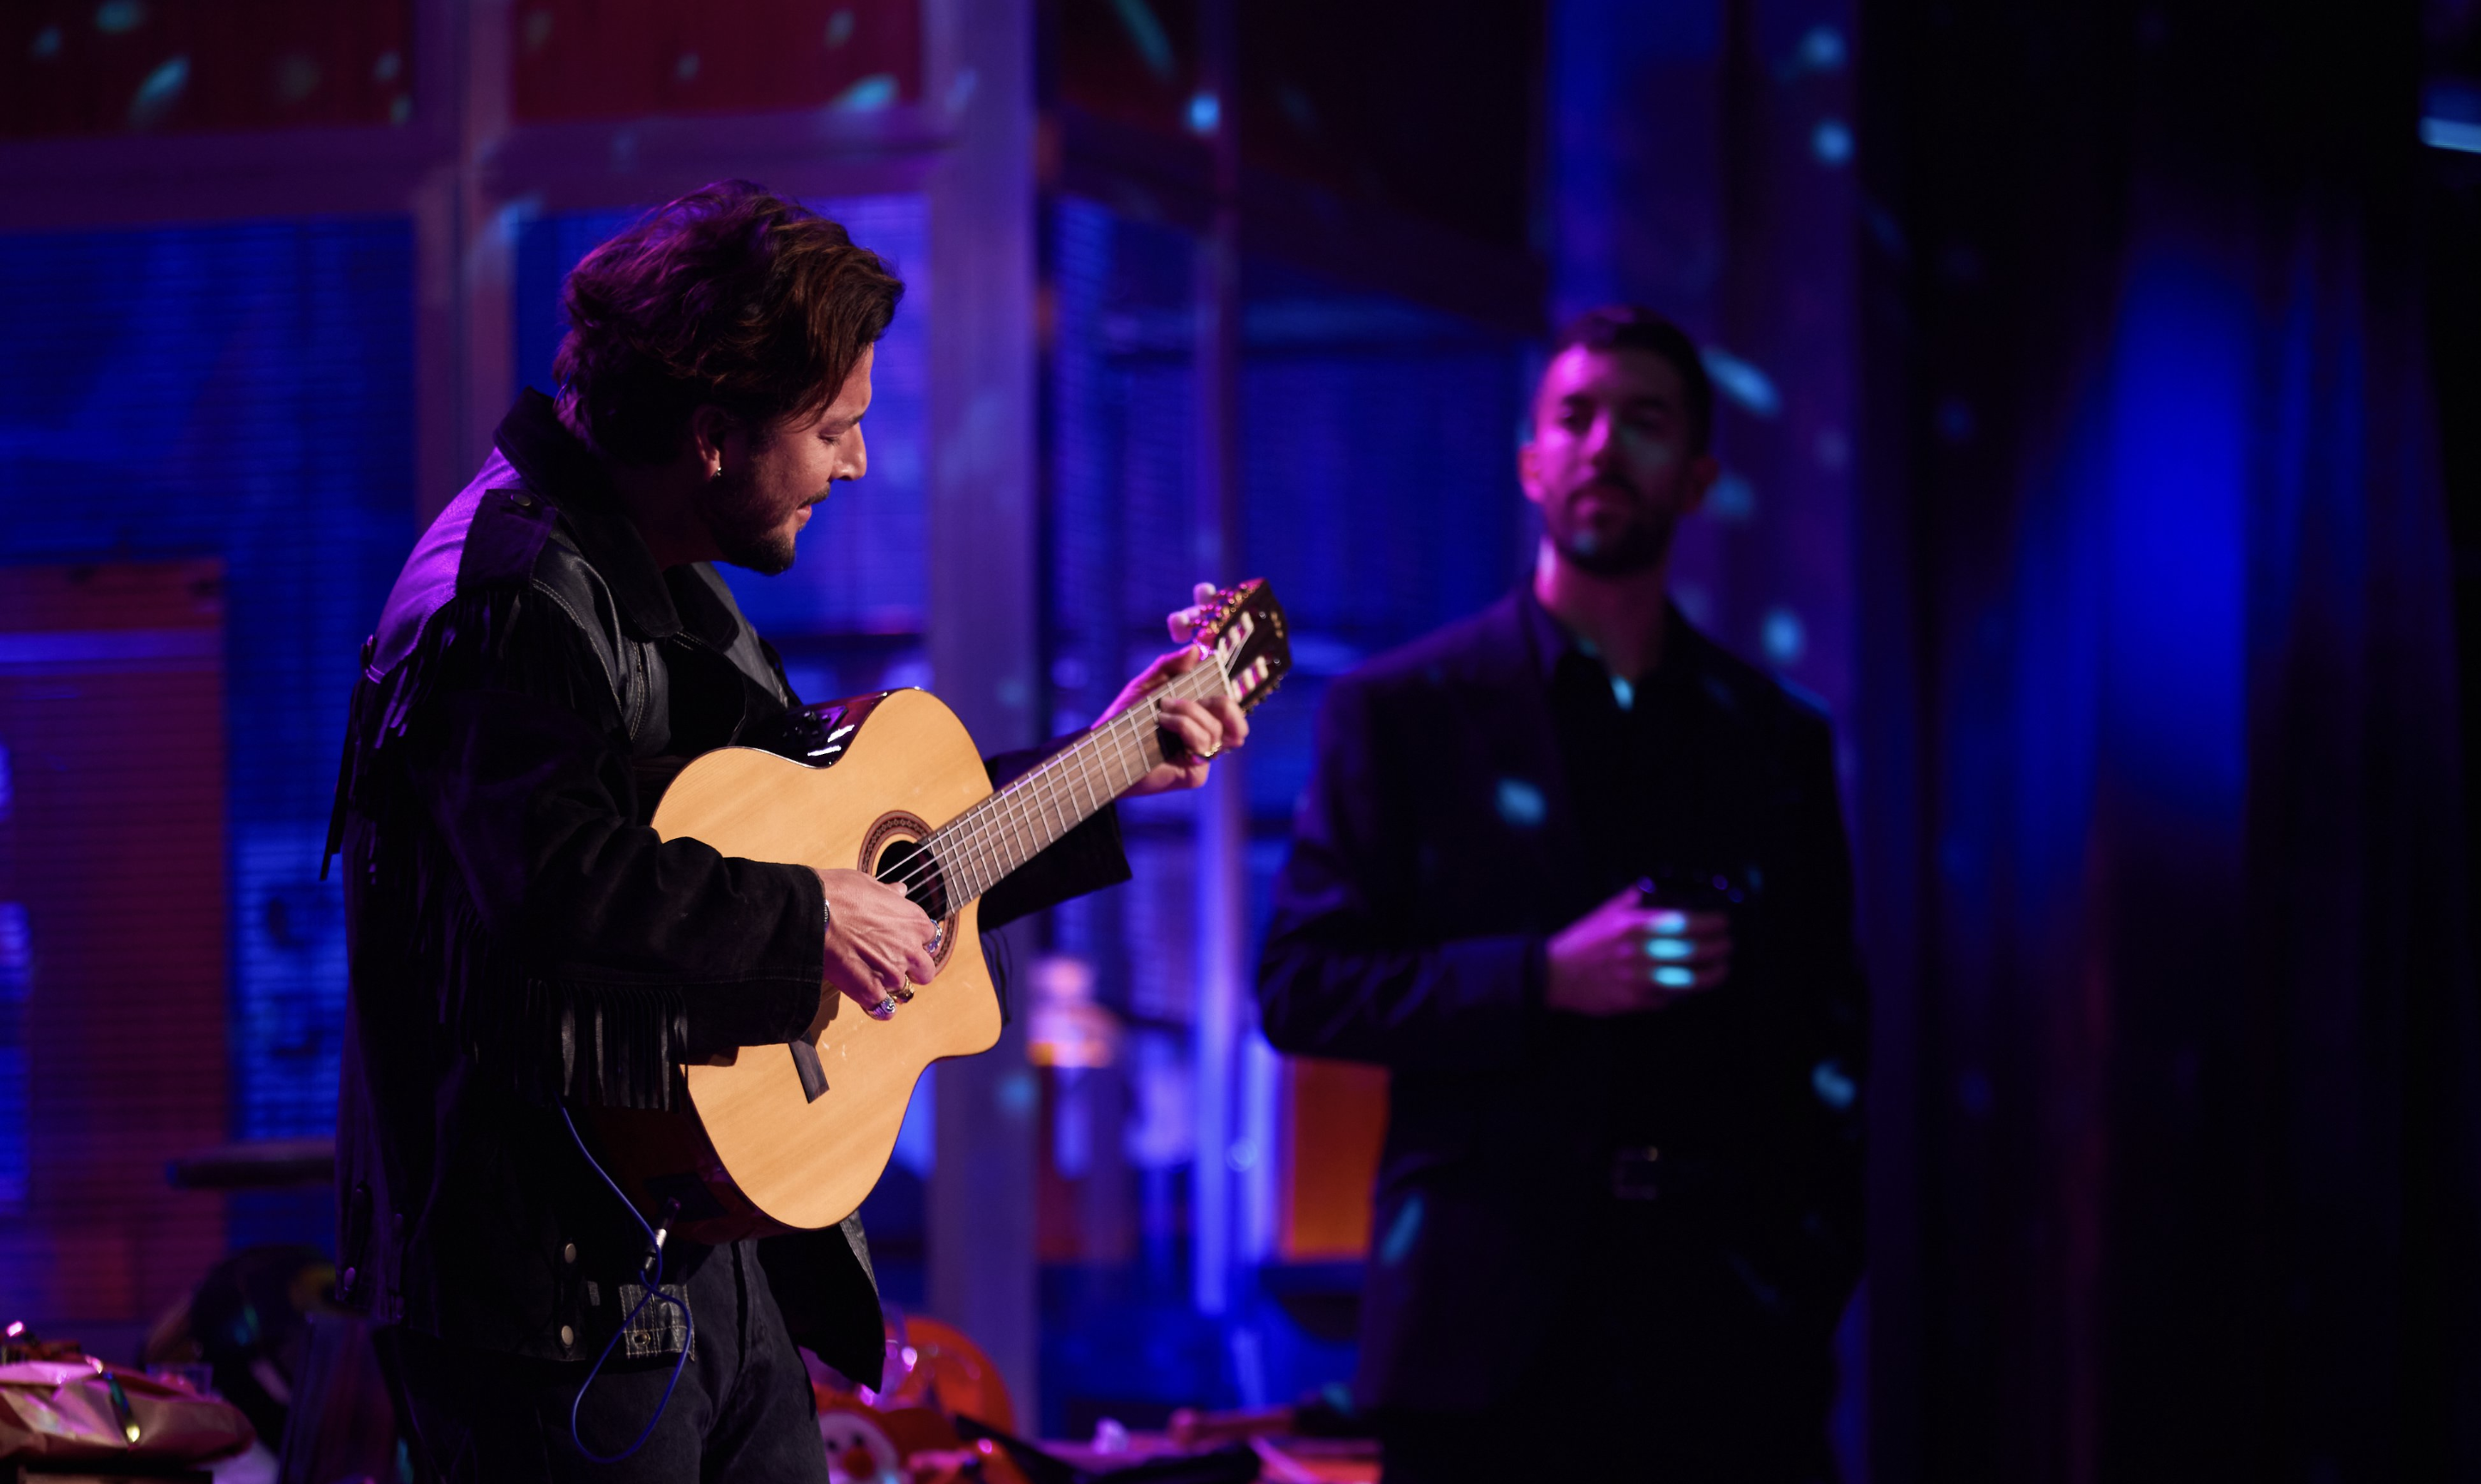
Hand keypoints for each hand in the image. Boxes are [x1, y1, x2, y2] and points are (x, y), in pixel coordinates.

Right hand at [807, 868, 938, 1034]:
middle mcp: (910, 949)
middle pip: (925, 972)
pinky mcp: (871, 991)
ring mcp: (892, 973)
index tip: (902, 944)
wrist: (811, 913)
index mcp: (915, 922)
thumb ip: (890, 894)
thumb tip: (899, 891)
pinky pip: (884, 1010)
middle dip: (912, 972)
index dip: (916, 944)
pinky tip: (866, 998)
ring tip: (871, 980)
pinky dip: (876, 1007)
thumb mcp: (869, 883)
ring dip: (890, 988)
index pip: (931, 940)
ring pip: (904, 992)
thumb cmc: (837, 894)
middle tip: (891, 966)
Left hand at [1099, 583, 1250, 797]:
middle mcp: (1203, 737)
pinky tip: (1163, 724)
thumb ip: (1169, 666)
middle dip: (1220, 703)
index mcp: (1198, 717)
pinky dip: (1185, 728)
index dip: (1227, 695)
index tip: (1210, 677)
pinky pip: (1203, 745)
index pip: (1229, 708)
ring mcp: (1201, 757)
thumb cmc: (1123, 719)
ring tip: (1162, 713)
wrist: (1104, 749)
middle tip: (1192, 698)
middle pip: (1235, 719)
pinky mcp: (1195, 774)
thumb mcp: (1146, 685)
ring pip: (1216, 730)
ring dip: (1188, 714)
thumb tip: (1195, 650)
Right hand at [1542, 885, 1731, 1015]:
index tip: (1723, 922)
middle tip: (1729, 944)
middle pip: (1694, 952)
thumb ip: (1636, 899)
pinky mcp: (1634, 1001)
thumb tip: (1662, 886)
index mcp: (1634, 925)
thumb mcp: (1607, 911)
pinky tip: (1692, 987)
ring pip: (1689, 980)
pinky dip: (1684, 993)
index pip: (1686, 922)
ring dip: (1712, 975)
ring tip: (1722, 969)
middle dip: (1720, 948)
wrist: (1553, 974)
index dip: (1712, 923)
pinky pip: (1669, 999)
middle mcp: (1639, 952)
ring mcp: (1638, 979)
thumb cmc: (1583, 941)